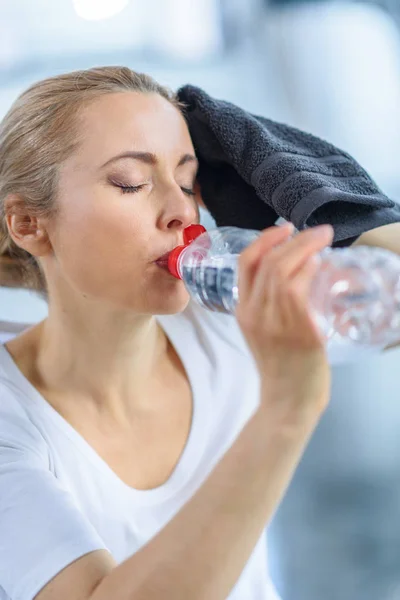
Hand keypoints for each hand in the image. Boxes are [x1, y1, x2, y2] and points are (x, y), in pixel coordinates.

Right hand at [235, 222, 334, 420]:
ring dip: (307, 248)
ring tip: (323, 240)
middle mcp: (255, 313)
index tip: (283, 228)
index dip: (264, 239)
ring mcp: (275, 321)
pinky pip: (300, 288)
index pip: (246, 264)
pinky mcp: (298, 329)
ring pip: (284, 269)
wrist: (287, 401)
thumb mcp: (264, 331)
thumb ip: (272, 304)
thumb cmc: (281, 367)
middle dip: (293, 238)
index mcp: (243, 312)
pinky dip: (310, 270)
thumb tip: (301, 270)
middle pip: (268, 261)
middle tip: (316, 231)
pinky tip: (321, 265)